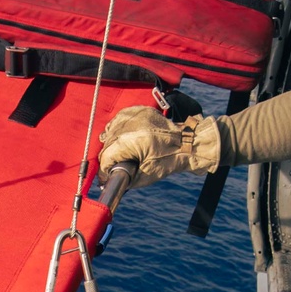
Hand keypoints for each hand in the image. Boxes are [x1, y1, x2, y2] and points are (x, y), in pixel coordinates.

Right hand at [99, 108, 221, 186]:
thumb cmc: (169, 160)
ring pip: (110, 132)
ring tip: (120, 153)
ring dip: (111, 143)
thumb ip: (125, 178)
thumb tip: (108, 180)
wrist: (186, 143)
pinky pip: (118, 120)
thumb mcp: (145, 176)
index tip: (105, 179)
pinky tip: (124, 138)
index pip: (106, 156)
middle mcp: (128, 126)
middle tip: (113, 168)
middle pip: (107, 144)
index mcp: (130, 141)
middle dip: (108, 158)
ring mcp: (133, 116)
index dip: (104, 170)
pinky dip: (118, 130)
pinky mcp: (137, 110)